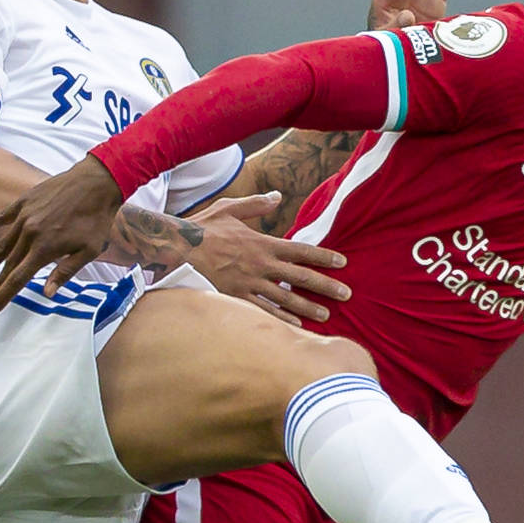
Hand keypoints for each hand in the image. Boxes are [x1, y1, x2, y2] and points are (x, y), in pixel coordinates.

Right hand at [0, 157, 123, 309]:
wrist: (96, 183)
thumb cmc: (96, 220)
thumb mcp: (88, 251)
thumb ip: (66, 272)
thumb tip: (47, 293)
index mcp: (45, 249)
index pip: (18, 277)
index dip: (5, 294)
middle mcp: (29, 233)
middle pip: (8, 264)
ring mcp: (24, 216)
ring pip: (1, 243)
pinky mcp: (23, 202)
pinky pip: (1, 216)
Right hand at [184, 193, 351, 324]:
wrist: (177, 249)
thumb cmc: (203, 228)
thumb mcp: (230, 208)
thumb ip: (256, 204)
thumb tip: (277, 195)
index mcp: (262, 243)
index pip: (301, 250)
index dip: (324, 257)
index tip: (342, 263)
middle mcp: (261, 266)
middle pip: (300, 278)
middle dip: (325, 286)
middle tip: (347, 294)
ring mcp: (249, 284)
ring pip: (285, 299)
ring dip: (307, 307)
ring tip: (326, 315)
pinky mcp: (235, 298)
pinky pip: (263, 312)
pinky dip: (280, 320)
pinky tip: (295, 327)